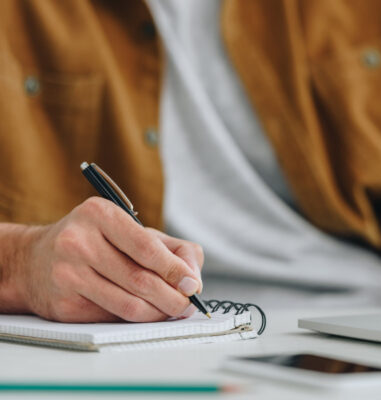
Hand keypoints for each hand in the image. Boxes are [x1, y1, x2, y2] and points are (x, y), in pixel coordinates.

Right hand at [13, 197, 203, 322]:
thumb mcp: (132, 230)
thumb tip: (193, 278)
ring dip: (159, 313)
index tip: (193, 285)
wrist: (35, 261)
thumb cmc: (96, 242)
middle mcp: (78, 241)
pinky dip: (137, 319)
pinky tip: (146, 313)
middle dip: (173, 297)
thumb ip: (172, 248)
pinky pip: (112, 317)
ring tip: (173, 311)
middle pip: (140, 279)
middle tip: (189, 305)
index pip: (146, 247)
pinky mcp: (63, 304)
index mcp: (99, 214)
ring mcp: (67, 274)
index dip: (174, 270)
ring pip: (128, 304)